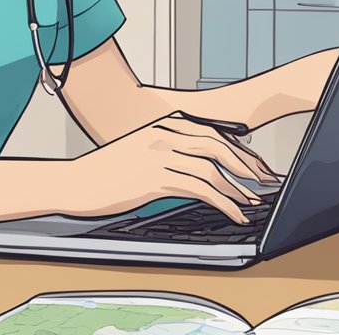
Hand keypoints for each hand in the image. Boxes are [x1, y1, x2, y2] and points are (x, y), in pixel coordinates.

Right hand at [63, 111, 281, 224]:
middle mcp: (163, 135)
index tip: (255, 164)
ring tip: (251, 203)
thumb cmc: (102, 171)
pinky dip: (222, 202)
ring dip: (237, 188)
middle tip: (264, 181)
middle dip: (245, 165)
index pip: (211, 132)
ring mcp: (159, 156)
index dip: (237, 149)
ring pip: (211, 169)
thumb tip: (191, 164)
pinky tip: (232, 213)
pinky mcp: (155, 179)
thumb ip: (164, 149)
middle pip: (217, 145)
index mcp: (161, 125)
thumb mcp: (136, 150)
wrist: (74, 182)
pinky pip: (199, 190)